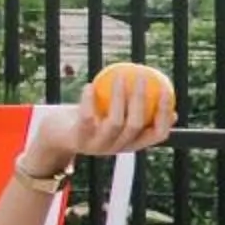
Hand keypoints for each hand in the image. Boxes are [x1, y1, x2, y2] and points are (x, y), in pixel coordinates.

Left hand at [34, 64, 174, 168]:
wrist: (57, 138)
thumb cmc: (92, 120)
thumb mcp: (116, 116)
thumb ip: (134, 108)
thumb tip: (165, 92)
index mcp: (132, 144)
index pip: (158, 134)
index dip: (165, 114)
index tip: (167, 90)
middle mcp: (118, 148)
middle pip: (136, 125)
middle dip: (142, 100)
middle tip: (142, 76)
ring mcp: (99, 146)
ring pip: (116, 122)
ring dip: (119, 97)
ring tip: (120, 76)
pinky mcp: (80, 140)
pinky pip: (88, 117)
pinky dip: (89, 100)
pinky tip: (90, 85)